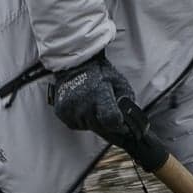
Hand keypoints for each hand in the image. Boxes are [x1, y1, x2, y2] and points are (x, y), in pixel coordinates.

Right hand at [47, 53, 168, 170]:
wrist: (76, 64)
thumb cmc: (100, 72)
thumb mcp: (120, 83)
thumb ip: (127, 102)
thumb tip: (130, 121)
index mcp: (99, 94)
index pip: (111, 121)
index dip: (119, 125)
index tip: (122, 123)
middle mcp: (83, 104)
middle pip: (100, 128)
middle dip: (108, 124)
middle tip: (109, 112)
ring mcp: (70, 109)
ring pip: (88, 127)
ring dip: (94, 122)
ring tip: (94, 106)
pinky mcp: (61, 112)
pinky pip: (76, 124)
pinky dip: (82, 120)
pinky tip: (84, 107)